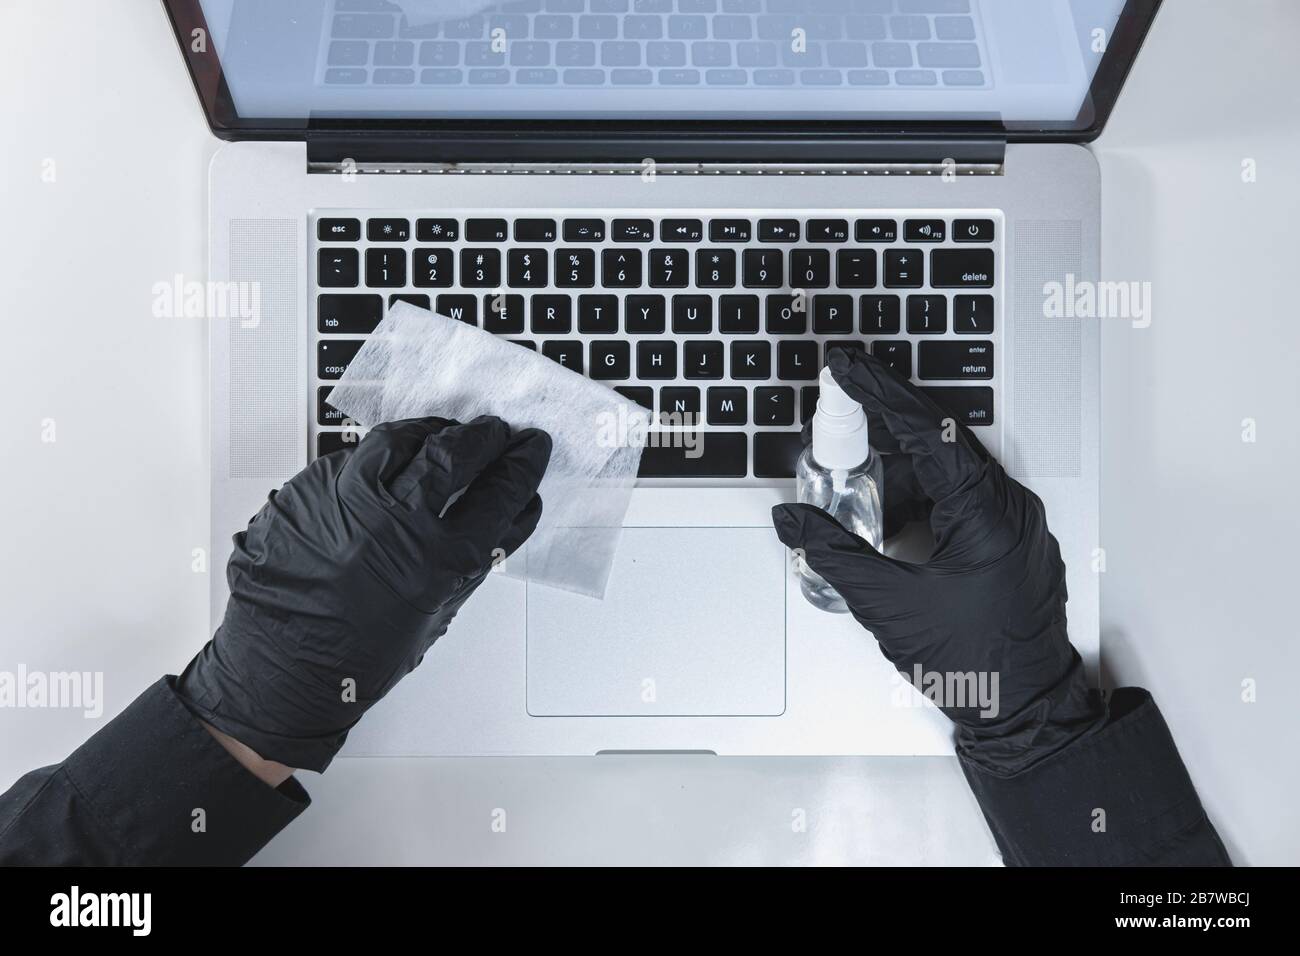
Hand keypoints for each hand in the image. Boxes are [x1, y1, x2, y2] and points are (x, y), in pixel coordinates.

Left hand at [177, 416, 550, 772]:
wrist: (283, 671)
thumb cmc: (359, 657)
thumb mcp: (438, 614)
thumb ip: (477, 559)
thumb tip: (511, 514)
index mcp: (436, 562)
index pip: (499, 492)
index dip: (522, 464)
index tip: (529, 450)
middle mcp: (394, 524)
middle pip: (456, 452)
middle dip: (485, 436)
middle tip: (496, 433)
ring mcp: (347, 501)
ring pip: (402, 438)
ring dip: (432, 431)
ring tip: (444, 435)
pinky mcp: (309, 491)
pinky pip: (355, 455)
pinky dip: (382, 454)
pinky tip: (393, 462)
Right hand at [773, 351, 1101, 771]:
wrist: (1027, 714)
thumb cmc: (975, 667)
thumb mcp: (888, 606)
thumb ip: (833, 553)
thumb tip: (793, 519)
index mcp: (987, 511)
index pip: (927, 428)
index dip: (879, 391)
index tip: (848, 366)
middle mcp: (1011, 506)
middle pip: (940, 440)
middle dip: (885, 424)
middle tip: (840, 407)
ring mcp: (1016, 522)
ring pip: (950, 469)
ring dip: (901, 468)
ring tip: (857, 475)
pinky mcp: (1012, 539)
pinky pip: (963, 496)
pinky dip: (922, 494)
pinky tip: (889, 512)